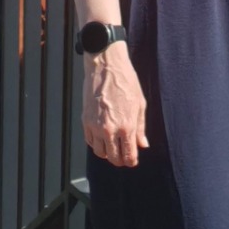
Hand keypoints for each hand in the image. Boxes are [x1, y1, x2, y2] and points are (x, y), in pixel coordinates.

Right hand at [83, 46, 149, 166]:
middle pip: (113, 158)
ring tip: (113, 148)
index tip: (133, 161)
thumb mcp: (140, 104)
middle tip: (123, 157)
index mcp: (127, 126)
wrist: (106, 66)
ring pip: (99, 153)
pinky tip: (102, 139)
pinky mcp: (85, 120)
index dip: (131, 162)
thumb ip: (141, 127)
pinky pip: (89, 141)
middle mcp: (110, 129)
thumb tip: (143, 144)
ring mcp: (95, 126)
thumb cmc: (125, 81)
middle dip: (120, 161)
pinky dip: (96, 144)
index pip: (129, 155)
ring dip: (107, 154)